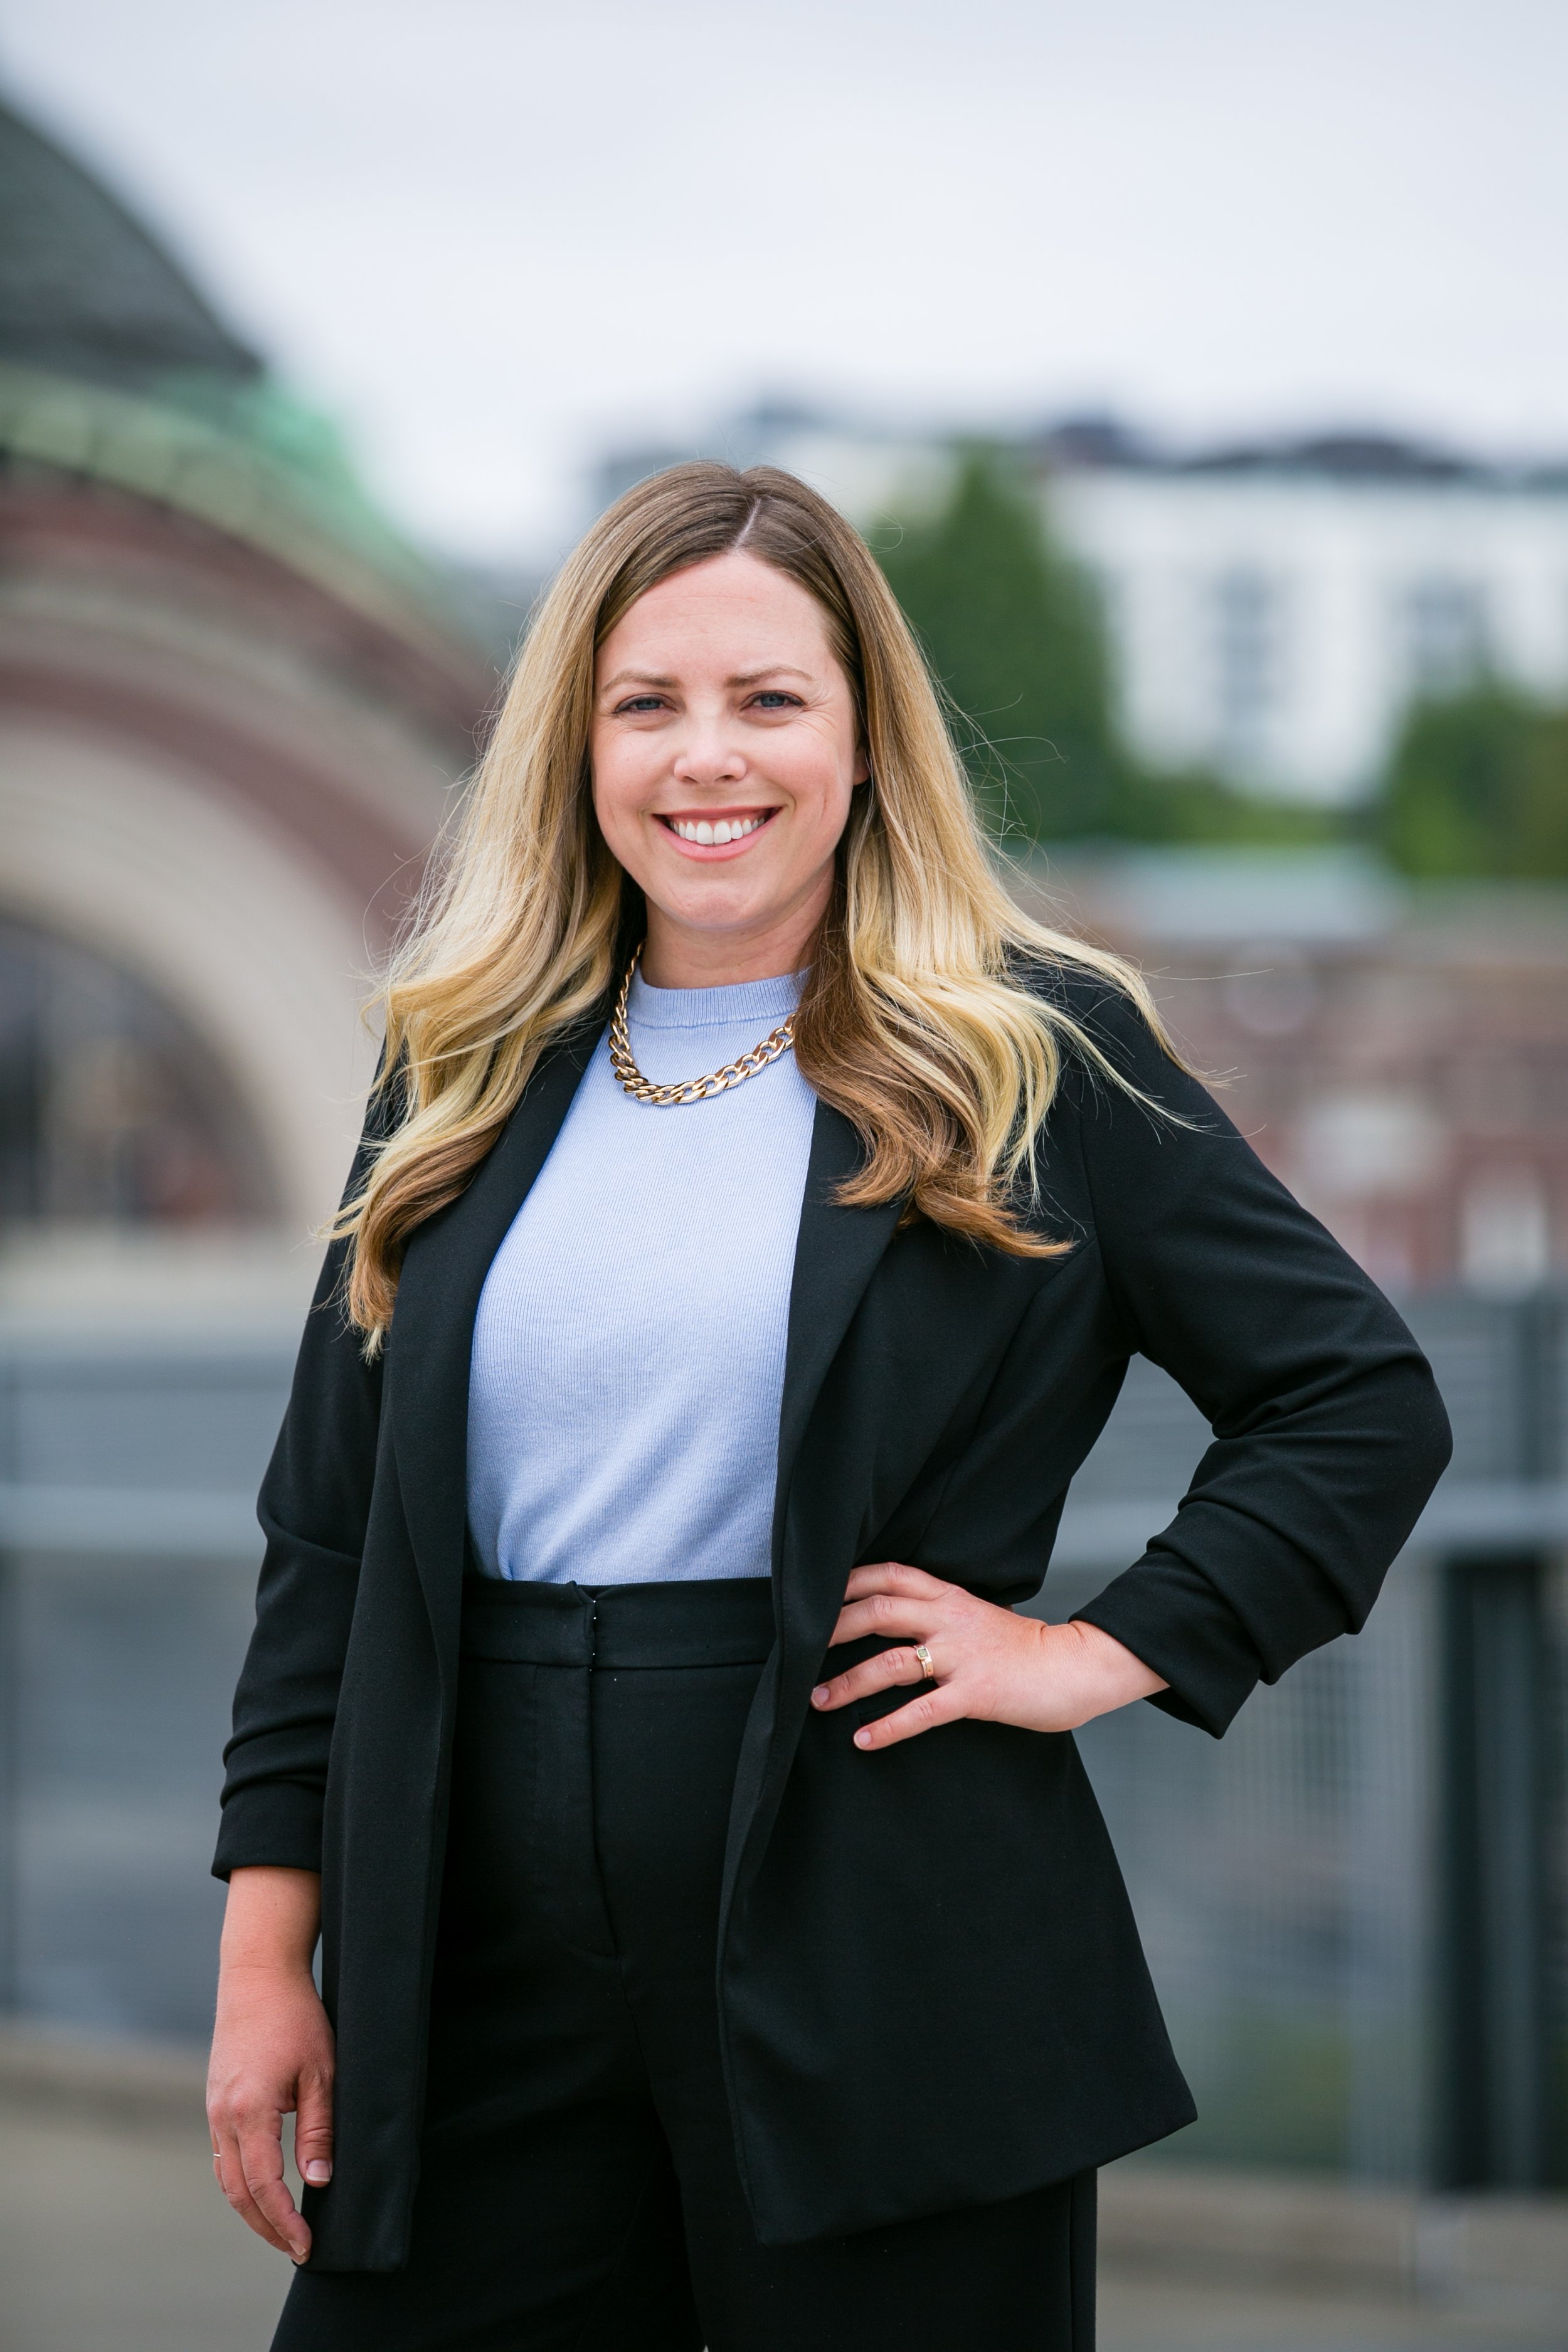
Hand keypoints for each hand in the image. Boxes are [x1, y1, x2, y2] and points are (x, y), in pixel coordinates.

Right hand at [207, 1868, 332, 2263]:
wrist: (257, 1975)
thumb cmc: (296, 2017)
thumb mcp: (322, 2072)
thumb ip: (319, 2130)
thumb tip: (319, 2183)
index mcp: (250, 2110)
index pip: (264, 2185)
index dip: (285, 2221)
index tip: (306, 2246)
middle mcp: (223, 2116)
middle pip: (238, 2192)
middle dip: (267, 2227)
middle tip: (297, 2249)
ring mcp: (214, 2109)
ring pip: (225, 2177)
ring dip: (251, 2208)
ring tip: (282, 2230)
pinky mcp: (215, 2100)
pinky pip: (221, 2156)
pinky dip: (240, 2182)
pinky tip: (261, 2190)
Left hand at [811, 1560, 1167, 1752]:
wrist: (1074, 1666)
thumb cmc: (1022, 1647)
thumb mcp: (975, 1615)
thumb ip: (936, 1613)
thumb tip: (889, 1619)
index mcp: (949, 1596)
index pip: (890, 1575)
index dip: (848, 1582)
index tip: (813, 1595)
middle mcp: (950, 1619)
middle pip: (878, 1611)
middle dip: (832, 1630)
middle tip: (797, 1650)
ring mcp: (962, 1656)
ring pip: (891, 1663)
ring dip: (848, 1683)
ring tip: (818, 1700)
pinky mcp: (975, 1693)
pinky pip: (921, 1712)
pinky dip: (887, 1727)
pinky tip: (863, 1740)